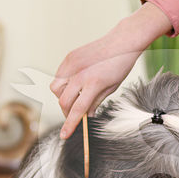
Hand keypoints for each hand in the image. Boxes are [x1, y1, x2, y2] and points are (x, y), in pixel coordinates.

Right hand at [50, 2, 172, 138]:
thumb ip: (95, 102)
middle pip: (63, 101)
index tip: (64, 135)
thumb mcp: (111, 88)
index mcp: (93, 83)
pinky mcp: (69, 57)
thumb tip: (86, 116)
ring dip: (63, 98)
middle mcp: (79, 73)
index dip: (70, 125)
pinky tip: (76, 84)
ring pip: (56, 89)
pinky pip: (59, 76)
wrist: (122, 42)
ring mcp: (72, 64)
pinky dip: (64, 84)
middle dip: (67, 113)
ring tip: (76, 97)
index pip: (77, 110)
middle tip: (75, 116)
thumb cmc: (120, 65)